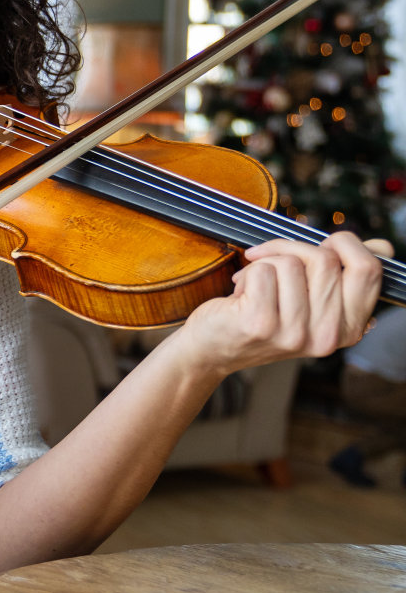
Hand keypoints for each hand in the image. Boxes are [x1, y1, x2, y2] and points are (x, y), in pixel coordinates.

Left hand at [175, 231, 384, 380]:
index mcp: (350, 327)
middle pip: (326, 259)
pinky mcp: (261, 324)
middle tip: (270, 259)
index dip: (344, 243)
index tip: (317, 246)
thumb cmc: (262, 314)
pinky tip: (241, 294)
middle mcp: (328, 335)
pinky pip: (263, 270)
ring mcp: (295, 333)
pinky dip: (248, 272)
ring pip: (291, 263)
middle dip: (292, 248)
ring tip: (255, 285)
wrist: (212, 349)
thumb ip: (343, 274)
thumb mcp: (311, 299)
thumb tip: (381, 247)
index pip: (369, 268)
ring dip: (265, 263)